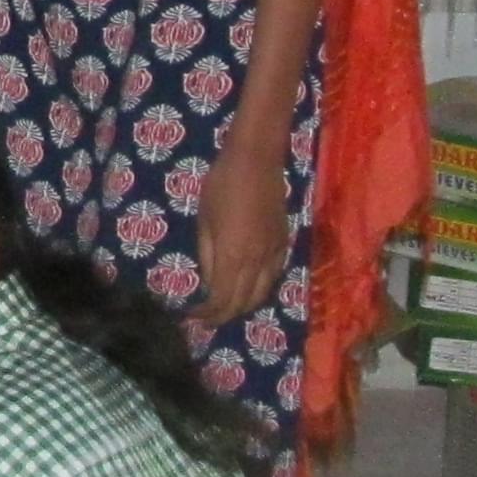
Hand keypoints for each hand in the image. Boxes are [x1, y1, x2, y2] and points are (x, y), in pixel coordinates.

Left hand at [188, 142, 291, 327]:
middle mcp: (258, 261)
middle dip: (223, 316)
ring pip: (262, 294)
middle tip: (207, 317)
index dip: (207, 314)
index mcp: (234, 256)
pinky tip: (248, 287)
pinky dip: (260, 289)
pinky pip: (274, 277)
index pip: (221, 300)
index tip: (192, 317)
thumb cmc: (221, 184)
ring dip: (243, 306)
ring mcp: (275, 253)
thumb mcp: (204, 221)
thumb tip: (208, 286)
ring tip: (225, 307)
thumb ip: (208, 257)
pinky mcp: (285, 244)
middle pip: (243, 303)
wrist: (256, 159)